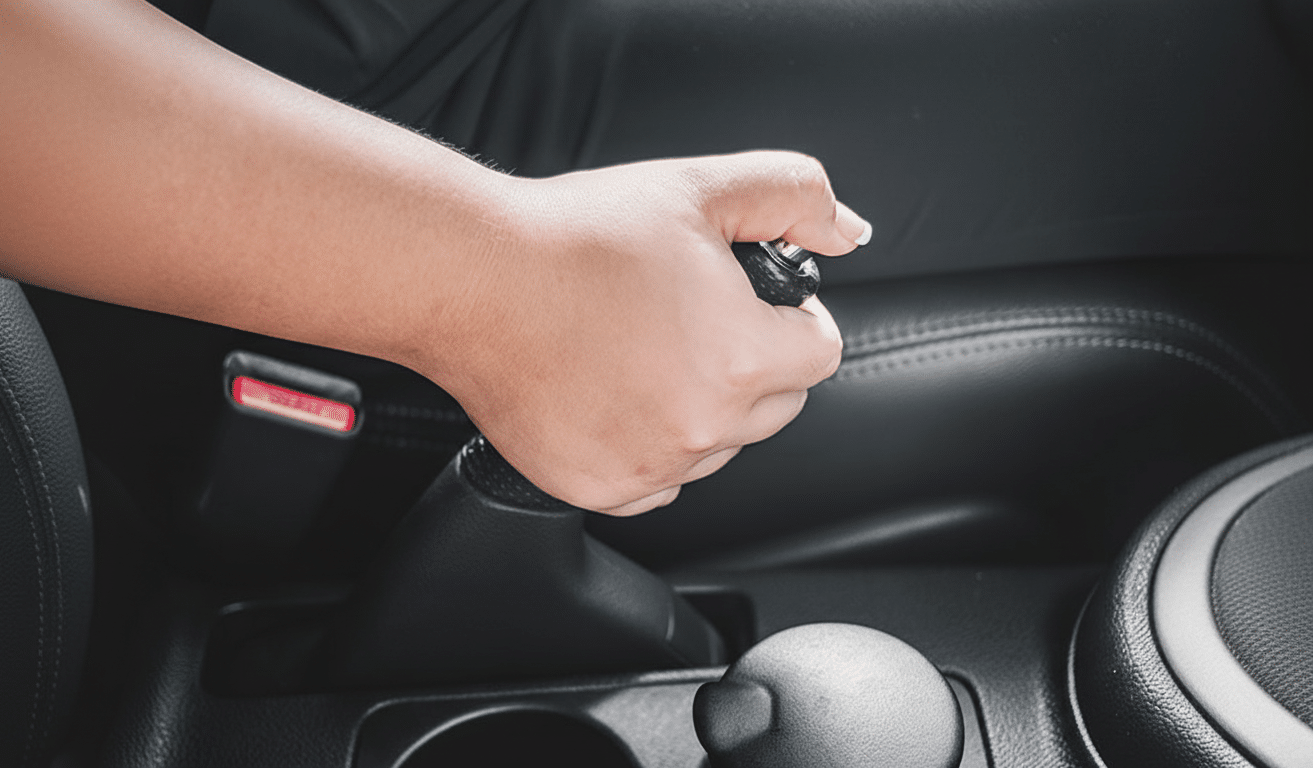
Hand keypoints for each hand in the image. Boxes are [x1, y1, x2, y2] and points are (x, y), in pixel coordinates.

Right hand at [418, 151, 869, 515]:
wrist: (472, 281)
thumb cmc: (575, 238)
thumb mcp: (700, 189)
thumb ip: (795, 196)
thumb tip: (849, 232)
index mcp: (742, 357)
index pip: (821, 353)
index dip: (796, 318)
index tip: (757, 302)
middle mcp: (703, 427)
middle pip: (776, 407)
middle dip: (754, 363)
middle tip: (693, 318)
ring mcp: (650, 467)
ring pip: (716, 447)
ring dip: (701, 408)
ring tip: (642, 349)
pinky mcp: (599, 489)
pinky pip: (658, 483)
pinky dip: (647, 447)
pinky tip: (612, 393)